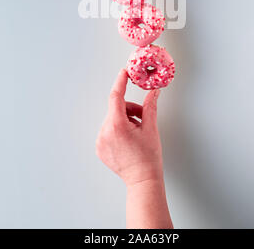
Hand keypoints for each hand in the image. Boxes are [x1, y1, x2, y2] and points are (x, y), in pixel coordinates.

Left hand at [96, 69, 162, 185]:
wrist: (142, 180)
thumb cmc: (148, 158)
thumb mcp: (151, 128)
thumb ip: (150, 106)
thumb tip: (153, 91)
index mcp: (117, 125)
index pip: (116, 96)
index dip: (120, 82)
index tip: (124, 72)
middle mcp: (105, 132)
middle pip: (116, 109)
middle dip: (130, 109)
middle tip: (142, 118)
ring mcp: (100, 141)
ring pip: (112, 119)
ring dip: (124, 120)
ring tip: (137, 132)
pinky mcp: (99, 148)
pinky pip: (108, 130)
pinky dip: (118, 129)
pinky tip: (129, 140)